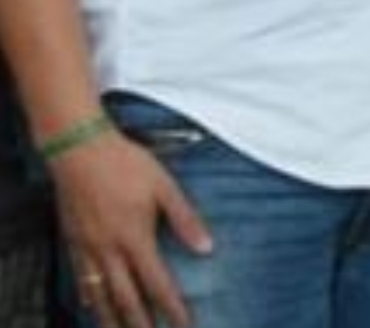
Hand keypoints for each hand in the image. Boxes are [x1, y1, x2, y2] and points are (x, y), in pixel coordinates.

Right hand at [50, 129, 212, 327]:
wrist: (79, 148)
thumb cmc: (124, 163)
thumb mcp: (163, 186)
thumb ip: (185, 218)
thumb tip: (206, 247)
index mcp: (136, 238)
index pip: (157, 284)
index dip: (172, 308)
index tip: (184, 323)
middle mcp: (110, 250)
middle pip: (127, 300)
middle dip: (142, 324)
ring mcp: (88, 248)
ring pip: (101, 296)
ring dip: (113, 320)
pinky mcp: (73, 240)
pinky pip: (81, 278)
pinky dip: (89, 296)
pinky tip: (94, 304)